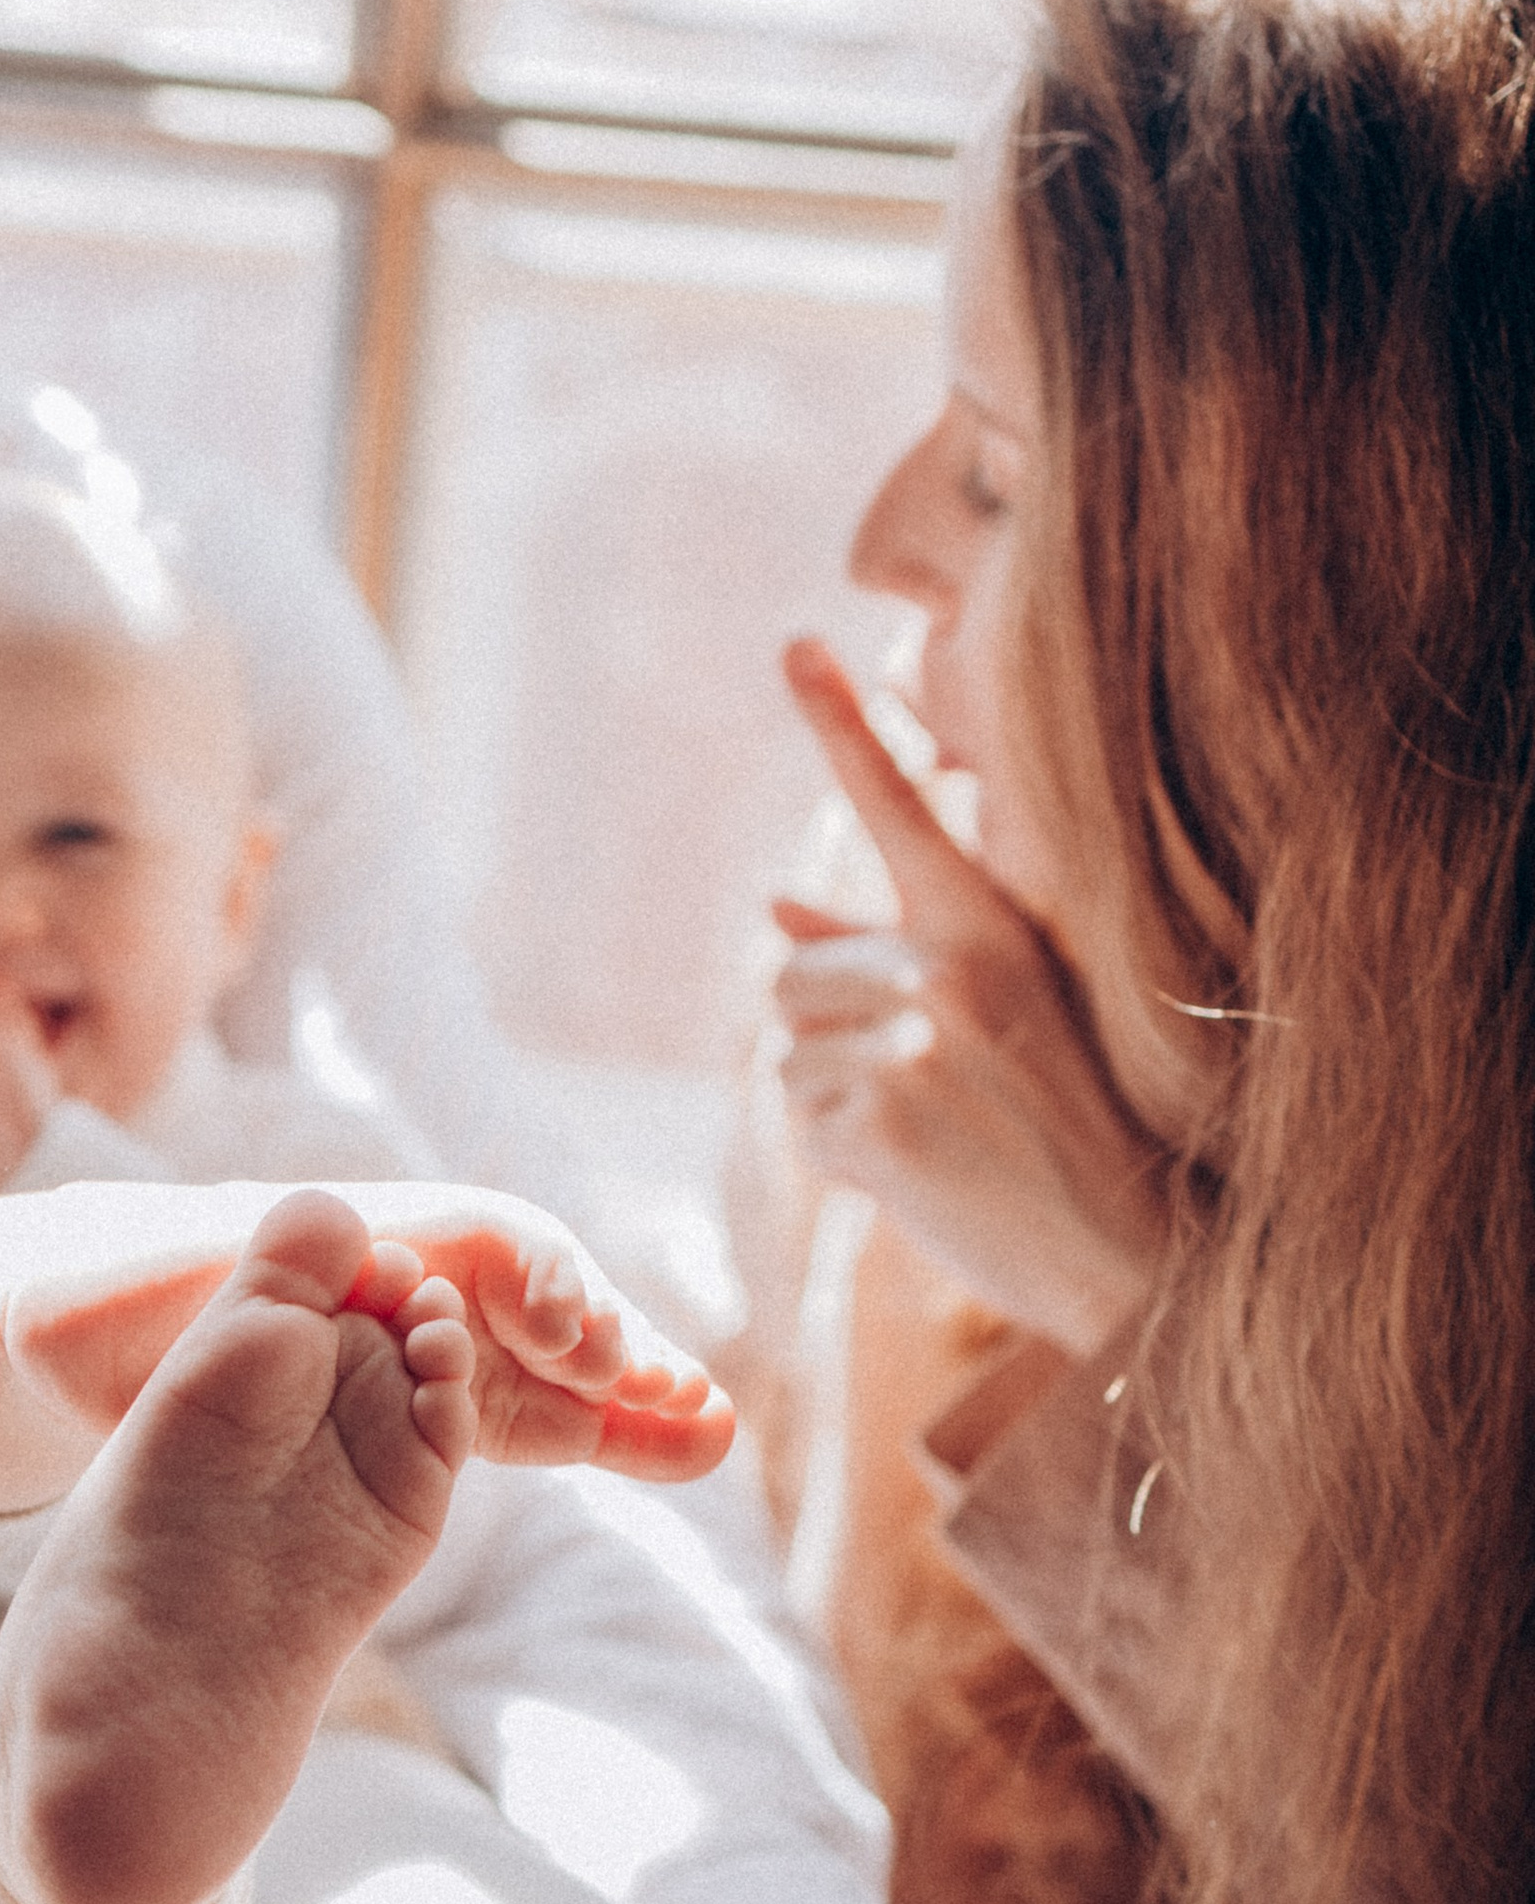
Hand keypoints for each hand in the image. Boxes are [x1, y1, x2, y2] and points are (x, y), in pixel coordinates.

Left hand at [0, 1179, 732, 1515]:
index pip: (462, 1238)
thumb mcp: (111, 1293)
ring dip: (634, 1393)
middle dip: (607, 1340)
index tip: (561, 1333)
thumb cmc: (89, 1312)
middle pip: (531, 1294)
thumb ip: (204, 1279)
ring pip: (549, 1364)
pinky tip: (678, 1451)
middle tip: (673, 1395)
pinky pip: (533, 1417)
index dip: (523, 1277)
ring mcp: (425, 1342)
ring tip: (712, 1436)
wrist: (74, 1347)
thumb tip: (334, 1230)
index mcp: (342, 1243)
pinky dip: (609, 1431)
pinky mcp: (426, 1409)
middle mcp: (402, 1278)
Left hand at [774, 638, 1164, 1354]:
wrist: (1130, 1258)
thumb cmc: (1068, 1133)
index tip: (795, 644)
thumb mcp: (1005, 1021)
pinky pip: (800, 1123)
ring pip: (786, 1055)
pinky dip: (841, 1159)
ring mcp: (913, 1041)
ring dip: (834, 1102)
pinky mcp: (878, 1118)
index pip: (901, 809)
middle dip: (829, 1037)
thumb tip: (773, 907)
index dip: (843, 724)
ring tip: (933, 1135)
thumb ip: (886, 956)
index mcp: (993, 930)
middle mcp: (950, 969)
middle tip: (928, 1095)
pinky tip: (918, 1178)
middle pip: (792, 976)